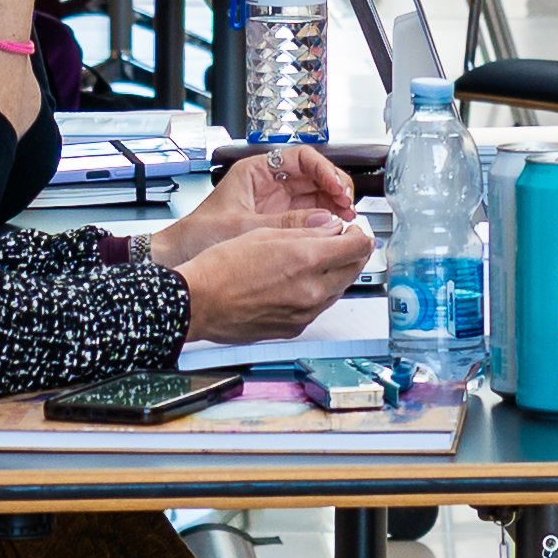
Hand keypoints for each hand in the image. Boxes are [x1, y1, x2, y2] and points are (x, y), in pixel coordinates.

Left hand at [153, 144, 356, 266]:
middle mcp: (269, 184)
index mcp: (256, 172)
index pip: (302, 158)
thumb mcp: (244, 227)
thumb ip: (286, 222)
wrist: (179, 257)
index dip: (325, 170)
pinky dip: (325, 222)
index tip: (338, 187)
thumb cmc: (198, 235)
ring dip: (334, 206)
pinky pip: (310, 216)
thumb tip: (324, 220)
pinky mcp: (279, 223)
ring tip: (346, 220)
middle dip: (335, 188)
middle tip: (348, 206)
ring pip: (317, 196)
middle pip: (315, 176)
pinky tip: (333, 231)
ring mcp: (276, 203)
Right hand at [177, 212, 376, 344]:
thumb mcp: (264, 233)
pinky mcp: (295, 328)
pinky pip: (318, 308)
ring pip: (338, 290)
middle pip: (353, 270)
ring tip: (319, 261)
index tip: (355, 231)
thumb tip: (331, 230)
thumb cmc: (221, 268)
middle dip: (353, 254)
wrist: (198, 302)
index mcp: (306, 260)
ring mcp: (305, 313)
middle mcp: (311, 290)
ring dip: (336, 274)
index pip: (357, 247)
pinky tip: (302, 282)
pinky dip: (318, 293)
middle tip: (343, 243)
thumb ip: (304, 232)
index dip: (359, 235)